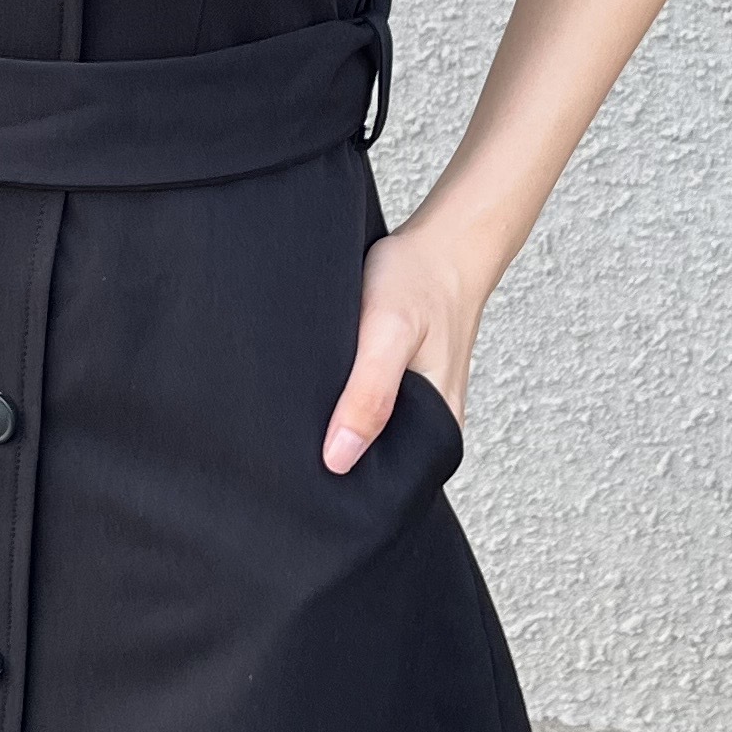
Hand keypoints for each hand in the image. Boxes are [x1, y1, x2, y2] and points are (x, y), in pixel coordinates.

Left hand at [323, 211, 490, 474]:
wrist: (441, 244)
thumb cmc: (420, 282)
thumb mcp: (387, 333)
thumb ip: (369, 395)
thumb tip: (339, 459)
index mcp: (438, 431)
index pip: (387, 485)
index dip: (345, 486)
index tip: (301, 476)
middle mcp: (429, 426)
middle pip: (372, 465)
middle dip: (332, 458)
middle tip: (290, 442)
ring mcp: (415, 407)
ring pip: (366, 436)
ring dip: (334, 428)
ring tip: (301, 417)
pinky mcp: (400, 387)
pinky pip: (365, 409)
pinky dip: (340, 403)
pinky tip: (321, 391)